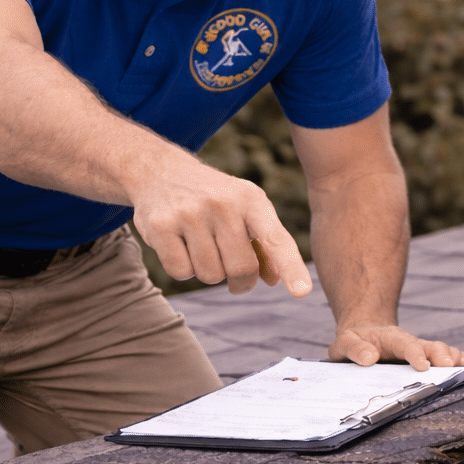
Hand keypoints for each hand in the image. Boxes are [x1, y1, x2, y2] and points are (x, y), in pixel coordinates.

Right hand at [130, 159, 312, 296]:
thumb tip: (274, 281)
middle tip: (234, 272)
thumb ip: (265, 244)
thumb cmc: (216, 199)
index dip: (290, 266)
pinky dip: (184, 270)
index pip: (276, 239)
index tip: (302, 292)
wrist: (161, 172)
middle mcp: (222, 203)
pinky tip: (181, 246)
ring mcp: (189, 213)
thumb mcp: (246, 210)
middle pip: (241, 269)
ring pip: (210, 276)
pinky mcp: (161, 226)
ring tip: (203, 246)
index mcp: (251, 199)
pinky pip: (181, 273)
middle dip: (241, 281)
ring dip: (209, 272)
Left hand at [328, 324, 463, 370]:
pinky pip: (446, 357)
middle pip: (431, 346)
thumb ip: (353, 348)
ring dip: (456, 358)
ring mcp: (421, 350)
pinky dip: (461, 359)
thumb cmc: (353, 340)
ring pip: (442, 351)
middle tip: (449, 367)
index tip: (424, 366)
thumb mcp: (344, 342)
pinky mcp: (426, 358)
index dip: (416, 355)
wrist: (364, 333)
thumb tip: (370, 358)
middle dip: (442, 356)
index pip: (406, 346)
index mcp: (391, 339)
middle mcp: (411, 343)